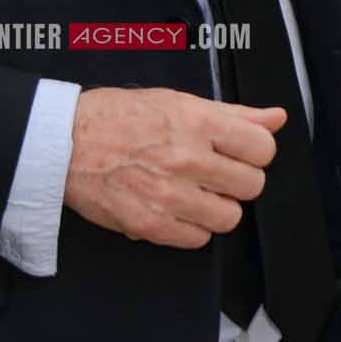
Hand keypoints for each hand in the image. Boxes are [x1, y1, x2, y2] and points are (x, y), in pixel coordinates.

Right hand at [64, 87, 281, 248]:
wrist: (65, 143)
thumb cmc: (120, 118)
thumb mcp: (180, 102)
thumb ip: (234, 114)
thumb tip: (276, 118)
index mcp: (198, 123)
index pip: (262, 148)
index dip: (256, 152)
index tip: (241, 153)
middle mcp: (188, 159)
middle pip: (251, 186)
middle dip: (239, 180)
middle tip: (217, 173)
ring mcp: (169, 195)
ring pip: (229, 217)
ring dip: (218, 207)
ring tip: (197, 192)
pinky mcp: (149, 225)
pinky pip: (198, 239)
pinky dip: (193, 228)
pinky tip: (178, 209)